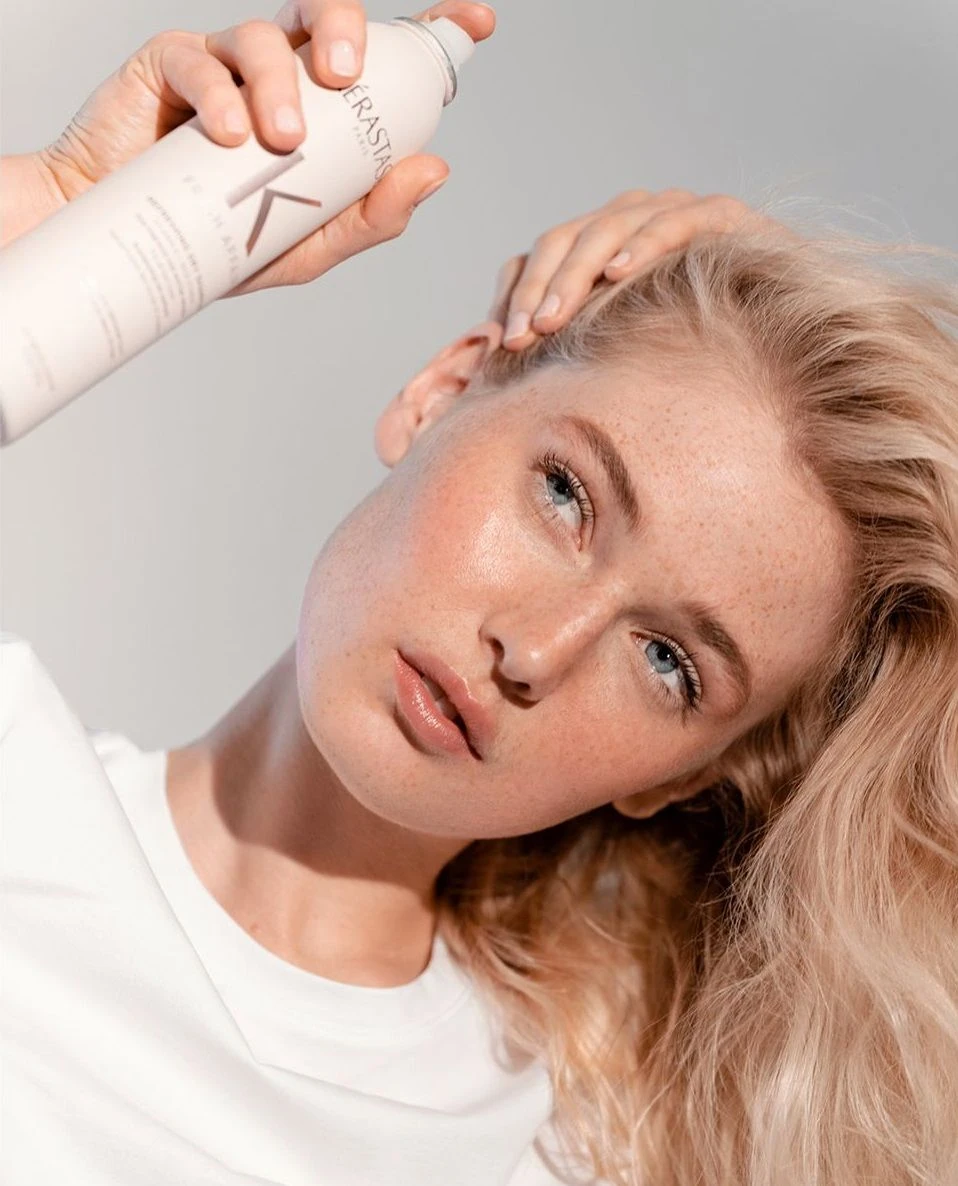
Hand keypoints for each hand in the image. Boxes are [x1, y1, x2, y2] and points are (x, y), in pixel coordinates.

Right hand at [33, 1, 495, 298]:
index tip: (476, 20)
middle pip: (326, 14)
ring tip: (281, 141)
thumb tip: (434, 170)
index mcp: (324, 108)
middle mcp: (281, 74)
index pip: (382, 57)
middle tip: (348, 80)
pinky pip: (199, 58)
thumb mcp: (308, 245)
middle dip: (346, 29)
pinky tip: (229, 135)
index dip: (432, 28)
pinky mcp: (169, 65)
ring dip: (280, 82)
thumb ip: (370, 215)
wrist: (132, 253)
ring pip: (262, 35)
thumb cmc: (222, 243)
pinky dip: (219, 94)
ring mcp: (225, 64)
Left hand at [487, 188, 763, 349]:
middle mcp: (633, 219)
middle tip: (520, 338)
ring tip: (553, 317)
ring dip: (577, 274)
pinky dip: (644, 244)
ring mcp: (676, 210)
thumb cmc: (698, 344)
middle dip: (539, 290)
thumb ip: (566, 344)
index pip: (545, 255)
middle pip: (568, 238)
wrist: (787, 327)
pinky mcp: (721, 215)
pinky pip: (675, 221)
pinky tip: (619, 274)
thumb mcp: (619, 348)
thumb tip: (492, 354)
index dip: (518, 293)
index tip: (500, 343)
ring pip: (611, 227)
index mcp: (603, 246)